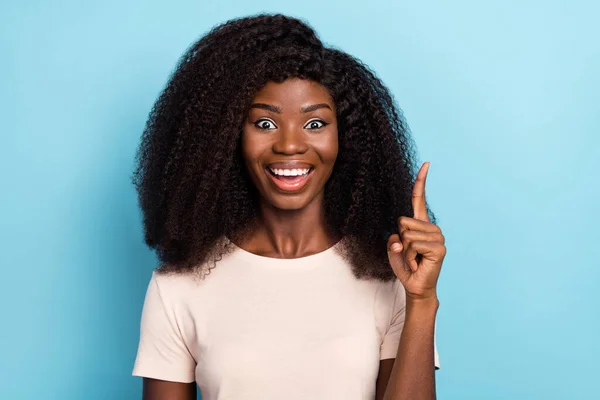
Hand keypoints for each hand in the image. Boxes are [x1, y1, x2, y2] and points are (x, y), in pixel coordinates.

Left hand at [387, 162, 445, 300]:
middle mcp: (431, 227)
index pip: (419, 199)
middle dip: (400, 240)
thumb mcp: (393, 247)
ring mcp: (437, 237)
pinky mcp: (439, 248)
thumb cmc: (405, 265)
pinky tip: (418, 264)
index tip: (426, 164)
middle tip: (409, 253)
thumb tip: (401, 240)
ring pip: (407, 235)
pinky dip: (410, 257)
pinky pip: (414, 245)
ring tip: (414, 259)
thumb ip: (394, 238)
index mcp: (420, 223)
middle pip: (403, 222)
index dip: (421, 181)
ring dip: (405, 251)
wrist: (414, 285)